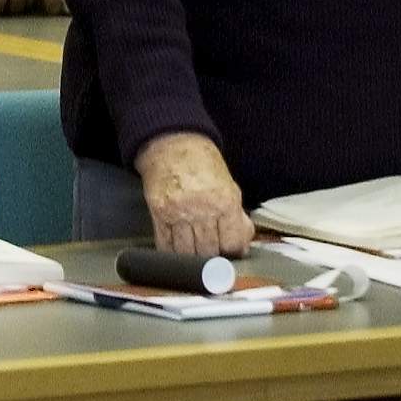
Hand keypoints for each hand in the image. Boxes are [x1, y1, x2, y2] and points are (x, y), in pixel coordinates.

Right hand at [134, 132, 251, 257]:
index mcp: (224, 200)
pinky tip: (178, 249)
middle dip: (213, 257)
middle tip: (213, 254)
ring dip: (192, 256)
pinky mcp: (158, 213)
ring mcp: (177, 211)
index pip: (232, 243)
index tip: (231, 254)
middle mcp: (201, 207)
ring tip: (196, 251)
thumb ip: (237, 216)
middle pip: (209, 252)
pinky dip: (172, 252)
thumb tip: (243, 246)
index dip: (233, 253)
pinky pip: (165, 244)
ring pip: (186, 253)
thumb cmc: (202, 163)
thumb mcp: (229, 185)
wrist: (172, 143)